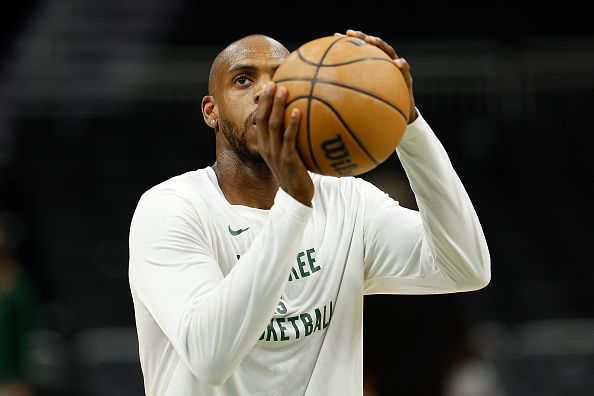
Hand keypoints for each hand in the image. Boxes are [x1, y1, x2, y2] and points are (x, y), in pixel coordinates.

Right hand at [255, 82, 313, 206]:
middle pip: (262, 118)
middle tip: (274, 82)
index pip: (259, 119)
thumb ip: (290, 138)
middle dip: (267, 99)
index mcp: (264, 144)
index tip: (270, 84)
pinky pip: (289, 138)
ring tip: (284, 89)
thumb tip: (304, 119)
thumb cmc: (295, 173)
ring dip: (277, 106)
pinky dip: (292, 124)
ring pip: (273, 125)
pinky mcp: (287, 159)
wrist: (296, 196)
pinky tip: (297, 111)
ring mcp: (276, 153)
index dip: (263, 102)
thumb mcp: (288, 154)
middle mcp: (267, 147)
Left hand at [335, 29, 417, 122]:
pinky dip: (401, 64)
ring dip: (380, 44)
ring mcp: (395, 68)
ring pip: (389, 51)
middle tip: (351, 33)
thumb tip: (329, 95)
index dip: (349, 42)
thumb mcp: (363, 99)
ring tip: (371, 40)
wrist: (399, 114)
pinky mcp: (406, 77)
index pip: (361, 49)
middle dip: (362, 37)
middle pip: (373, 45)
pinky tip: (396, 63)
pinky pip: (405, 68)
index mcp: (373, 65)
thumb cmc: (379, 105)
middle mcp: (384, 63)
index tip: (336, 35)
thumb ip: (351, 93)